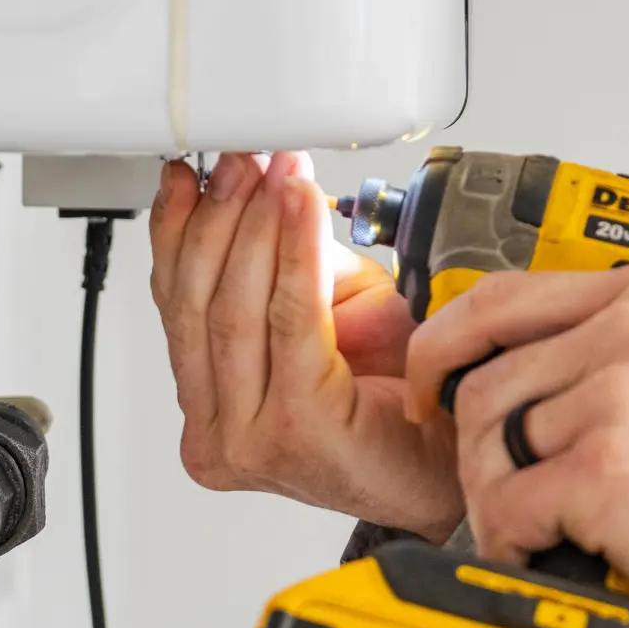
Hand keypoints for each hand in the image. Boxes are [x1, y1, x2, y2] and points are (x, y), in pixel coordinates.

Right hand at [150, 152, 463, 538]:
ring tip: (277, 173)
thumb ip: (287, 269)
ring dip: (255, 227)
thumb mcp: (328, 315)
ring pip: (233, 310)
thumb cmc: (400, 404)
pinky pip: (289, 321)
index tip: (193, 171)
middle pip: (195, 304)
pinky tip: (302, 209)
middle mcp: (217, 434)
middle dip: (218, 217)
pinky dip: (294, 254)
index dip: (178, 229)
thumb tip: (265, 188)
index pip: (175, 306)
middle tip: (244, 159)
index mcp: (209, 408)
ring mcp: (250, 441)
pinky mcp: (297, 431)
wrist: (453, 467)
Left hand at [403, 266, 628, 606]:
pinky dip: (513, 541)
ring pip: (491, 447)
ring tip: (540, 525)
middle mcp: (628, 333)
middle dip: (480, 451)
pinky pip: (508, 506)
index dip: (443, 348)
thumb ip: (603, 342)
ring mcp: (617, 400)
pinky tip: (547, 551)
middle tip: (501, 489)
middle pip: (485, 385)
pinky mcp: (604, 472)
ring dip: (498, 499)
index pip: (498, 299)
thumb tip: (507, 353)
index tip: (430, 387)